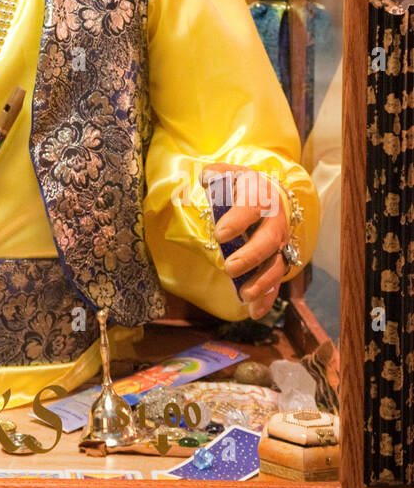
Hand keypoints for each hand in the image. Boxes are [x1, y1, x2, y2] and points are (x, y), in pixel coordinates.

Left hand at [202, 165, 289, 320]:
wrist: (266, 195)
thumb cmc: (240, 187)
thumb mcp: (228, 174)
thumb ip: (216, 175)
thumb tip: (207, 178)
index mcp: (261, 195)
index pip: (252, 206)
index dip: (238, 220)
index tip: (220, 234)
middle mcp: (275, 220)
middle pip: (269, 239)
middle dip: (251, 255)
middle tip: (229, 267)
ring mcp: (279, 243)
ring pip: (277, 264)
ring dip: (262, 281)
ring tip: (243, 294)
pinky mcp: (277, 261)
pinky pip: (276, 282)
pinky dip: (267, 298)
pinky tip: (254, 312)